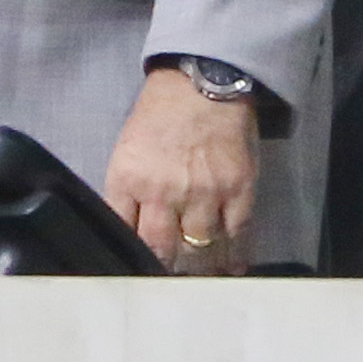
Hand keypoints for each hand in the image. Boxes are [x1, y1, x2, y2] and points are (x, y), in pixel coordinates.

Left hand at [104, 67, 261, 273]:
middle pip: (161, 251)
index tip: (140, 274)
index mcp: (128, 179)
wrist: (203, 80)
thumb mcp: (127, 151)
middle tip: (171, 281)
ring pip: (200, 251)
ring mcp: (203, 193)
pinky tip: (233, 268)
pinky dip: (236, 257)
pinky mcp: (238, 190)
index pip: (124, 235)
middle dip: (166, 270)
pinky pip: (238, 236)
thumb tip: (130, 235)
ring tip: (202, 277)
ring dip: (201, 268)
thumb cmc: (160, 115)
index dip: (132, 259)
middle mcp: (163, 191)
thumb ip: (128, 194)